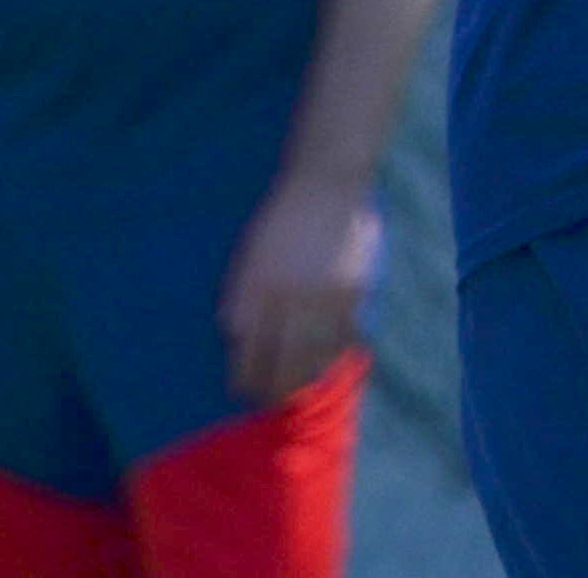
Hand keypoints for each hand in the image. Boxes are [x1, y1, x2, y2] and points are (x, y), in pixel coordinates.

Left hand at [219, 172, 383, 405]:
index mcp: (258, 286)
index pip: (248, 347)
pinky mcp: (354, 288)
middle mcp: (289, 295)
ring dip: (306, 377)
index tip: (242, 392)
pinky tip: (329, 362)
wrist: (325, 185)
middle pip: (282, 357)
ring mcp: (324, 293)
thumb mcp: (246, 255)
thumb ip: (239, 295)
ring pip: (315, 351)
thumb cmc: (278, 220)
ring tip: (299, 391)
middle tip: (271, 403)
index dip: (245, 375)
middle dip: (275, 386)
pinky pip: (344, 331)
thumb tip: (233, 333)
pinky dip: (336, 352)